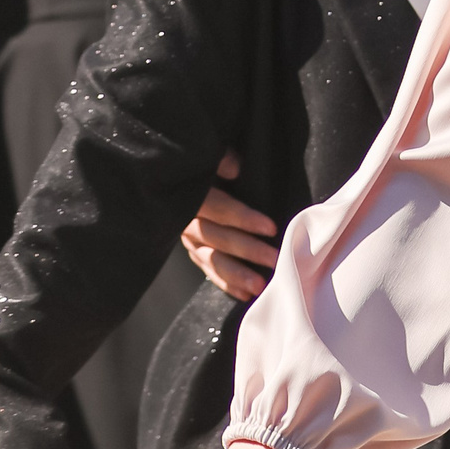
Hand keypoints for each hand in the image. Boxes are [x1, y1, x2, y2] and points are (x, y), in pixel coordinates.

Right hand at [181, 152, 278, 300]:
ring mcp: (187, 239)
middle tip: (275, 259)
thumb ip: (220, 159)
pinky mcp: (194, 251)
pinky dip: (226, 283)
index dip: (243, 218)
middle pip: (217, 238)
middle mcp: (185, 220)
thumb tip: (234, 168)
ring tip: (260, 286)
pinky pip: (208, 270)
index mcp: (190, 195)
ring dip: (236, 274)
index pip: (218, 208)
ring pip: (211, 259)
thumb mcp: (210, 154)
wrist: (174, 175)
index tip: (271, 228)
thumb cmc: (205, 163)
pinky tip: (246, 294)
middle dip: (248, 250)